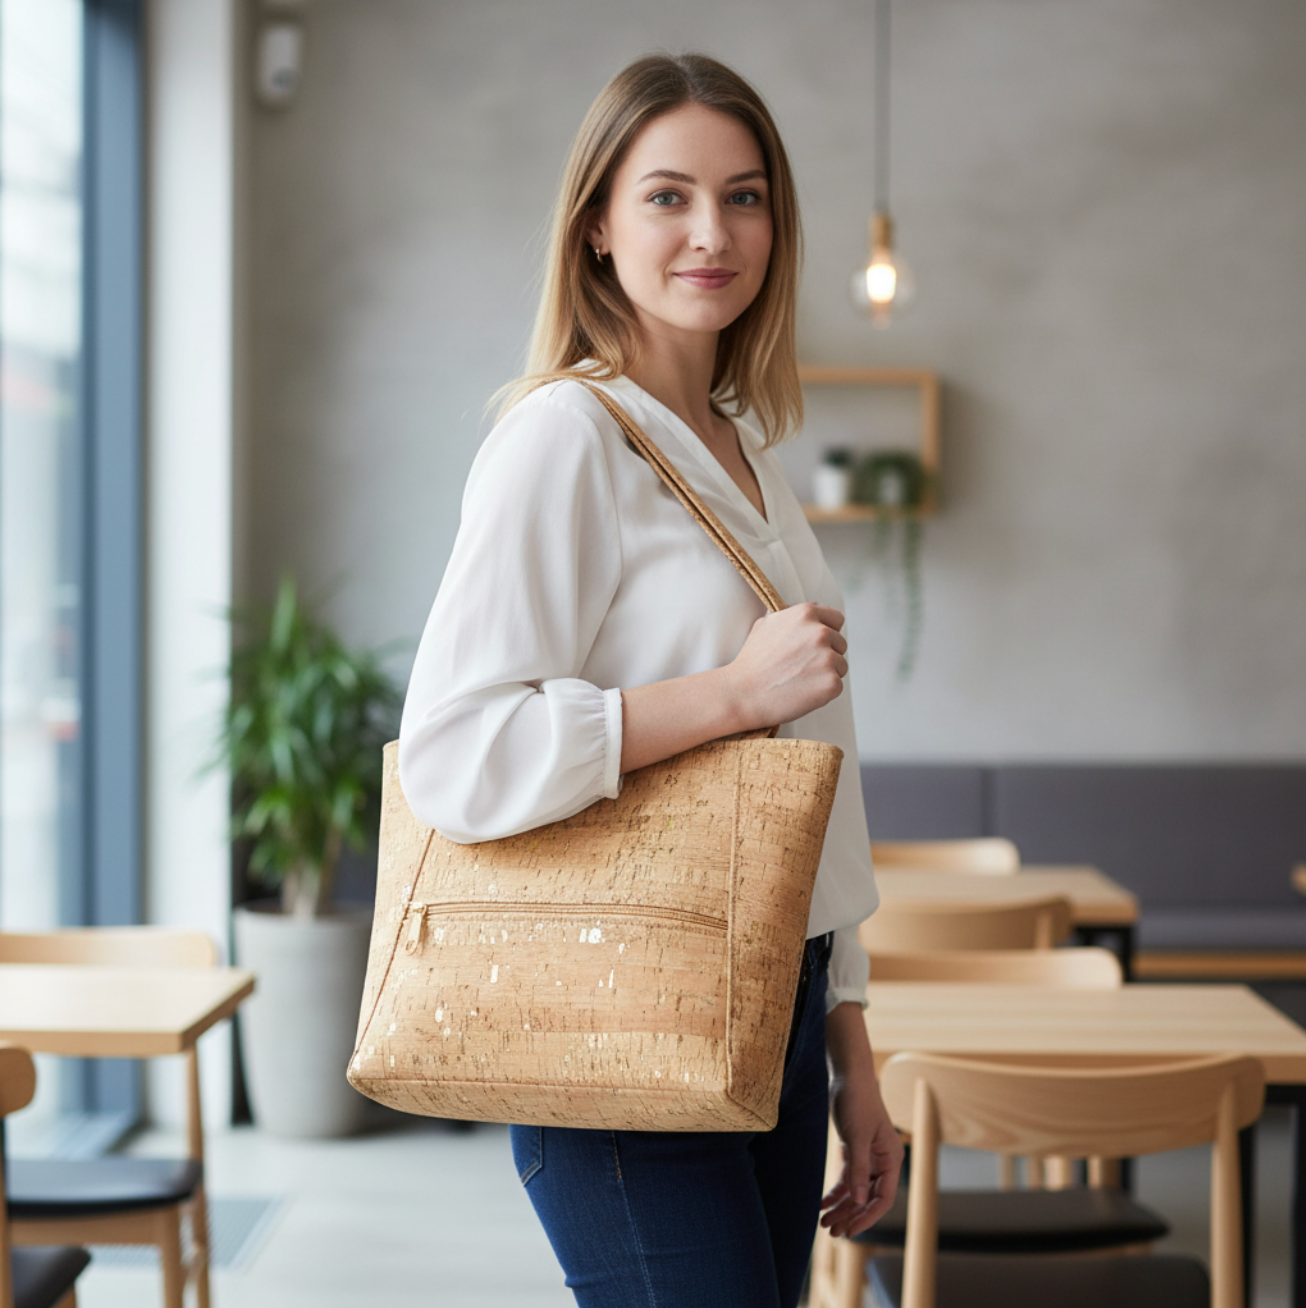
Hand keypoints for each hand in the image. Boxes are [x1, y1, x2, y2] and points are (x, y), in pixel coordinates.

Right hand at [726, 602, 847, 729]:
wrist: (743, 693)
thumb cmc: (751, 661)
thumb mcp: (765, 624)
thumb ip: (790, 616)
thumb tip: (807, 614)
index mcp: (806, 613)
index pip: (836, 619)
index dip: (826, 632)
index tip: (814, 645)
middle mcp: (820, 632)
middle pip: (840, 644)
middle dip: (826, 654)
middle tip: (801, 667)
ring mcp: (828, 658)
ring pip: (841, 666)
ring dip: (826, 673)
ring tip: (799, 680)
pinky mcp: (831, 682)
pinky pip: (836, 686)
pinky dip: (823, 692)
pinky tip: (801, 692)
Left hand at [820, 1007, 903, 1238]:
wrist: (847, 1074)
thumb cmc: (857, 1101)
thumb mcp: (857, 1137)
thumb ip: (858, 1169)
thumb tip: (858, 1200)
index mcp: (892, 1159)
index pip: (883, 1198)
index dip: (868, 1217)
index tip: (851, 1231)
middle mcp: (883, 1161)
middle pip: (869, 1197)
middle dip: (851, 1215)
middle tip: (832, 1232)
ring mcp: (868, 1157)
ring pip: (856, 1190)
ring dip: (842, 1206)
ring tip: (824, 1223)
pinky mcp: (855, 1150)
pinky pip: (847, 1177)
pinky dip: (836, 1190)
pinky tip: (823, 1203)